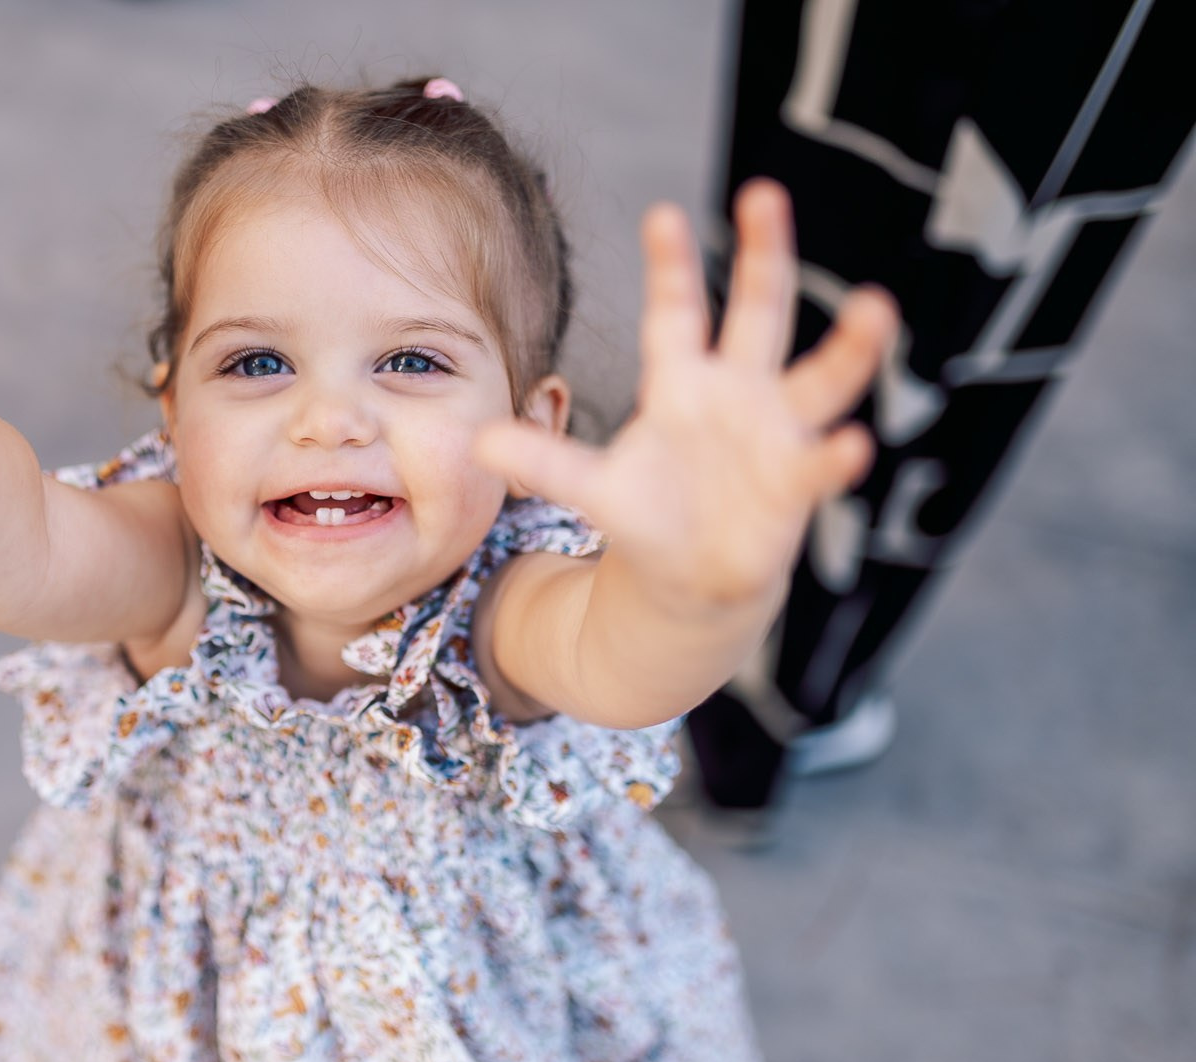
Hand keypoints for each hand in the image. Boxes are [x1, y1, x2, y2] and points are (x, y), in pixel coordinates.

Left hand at [476, 180, 896, 611]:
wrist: (691, 576)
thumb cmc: (647, 513)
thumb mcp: (590, 487)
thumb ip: (544, 461)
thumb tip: (478, 441)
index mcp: (683, 382)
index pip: (676, 311)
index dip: (670, 266)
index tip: (662, 212)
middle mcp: (738, 392)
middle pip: (760, 312)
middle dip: (766, 255)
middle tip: (765, 193)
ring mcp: (776, 433)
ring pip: (822, 378)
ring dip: (851, 346)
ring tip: (876, 306)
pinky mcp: (797, 484)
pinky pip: (821, 465)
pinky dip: (836, 456)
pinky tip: (850, 445)